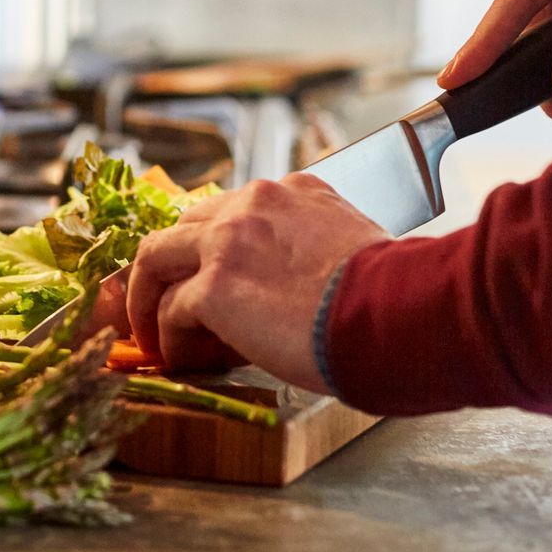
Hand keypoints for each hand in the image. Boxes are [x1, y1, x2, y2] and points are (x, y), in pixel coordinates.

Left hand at [116, 175, 387, 391]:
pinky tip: (181, 360)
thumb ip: (320, 248)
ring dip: (149, 300)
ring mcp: (229, 241)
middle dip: (170, 267)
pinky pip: (171, 310)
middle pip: (185, 226)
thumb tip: (312, 288)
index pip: (234, 210)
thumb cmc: (397, 295)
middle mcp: (255, 203)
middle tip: (167, 305)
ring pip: (156, 258)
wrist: (402, 313)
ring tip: (154, 336)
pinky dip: (168, 338)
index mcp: (295, 192)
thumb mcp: (358, 246)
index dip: (215, 249)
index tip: (214, 280)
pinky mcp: (215, 287)